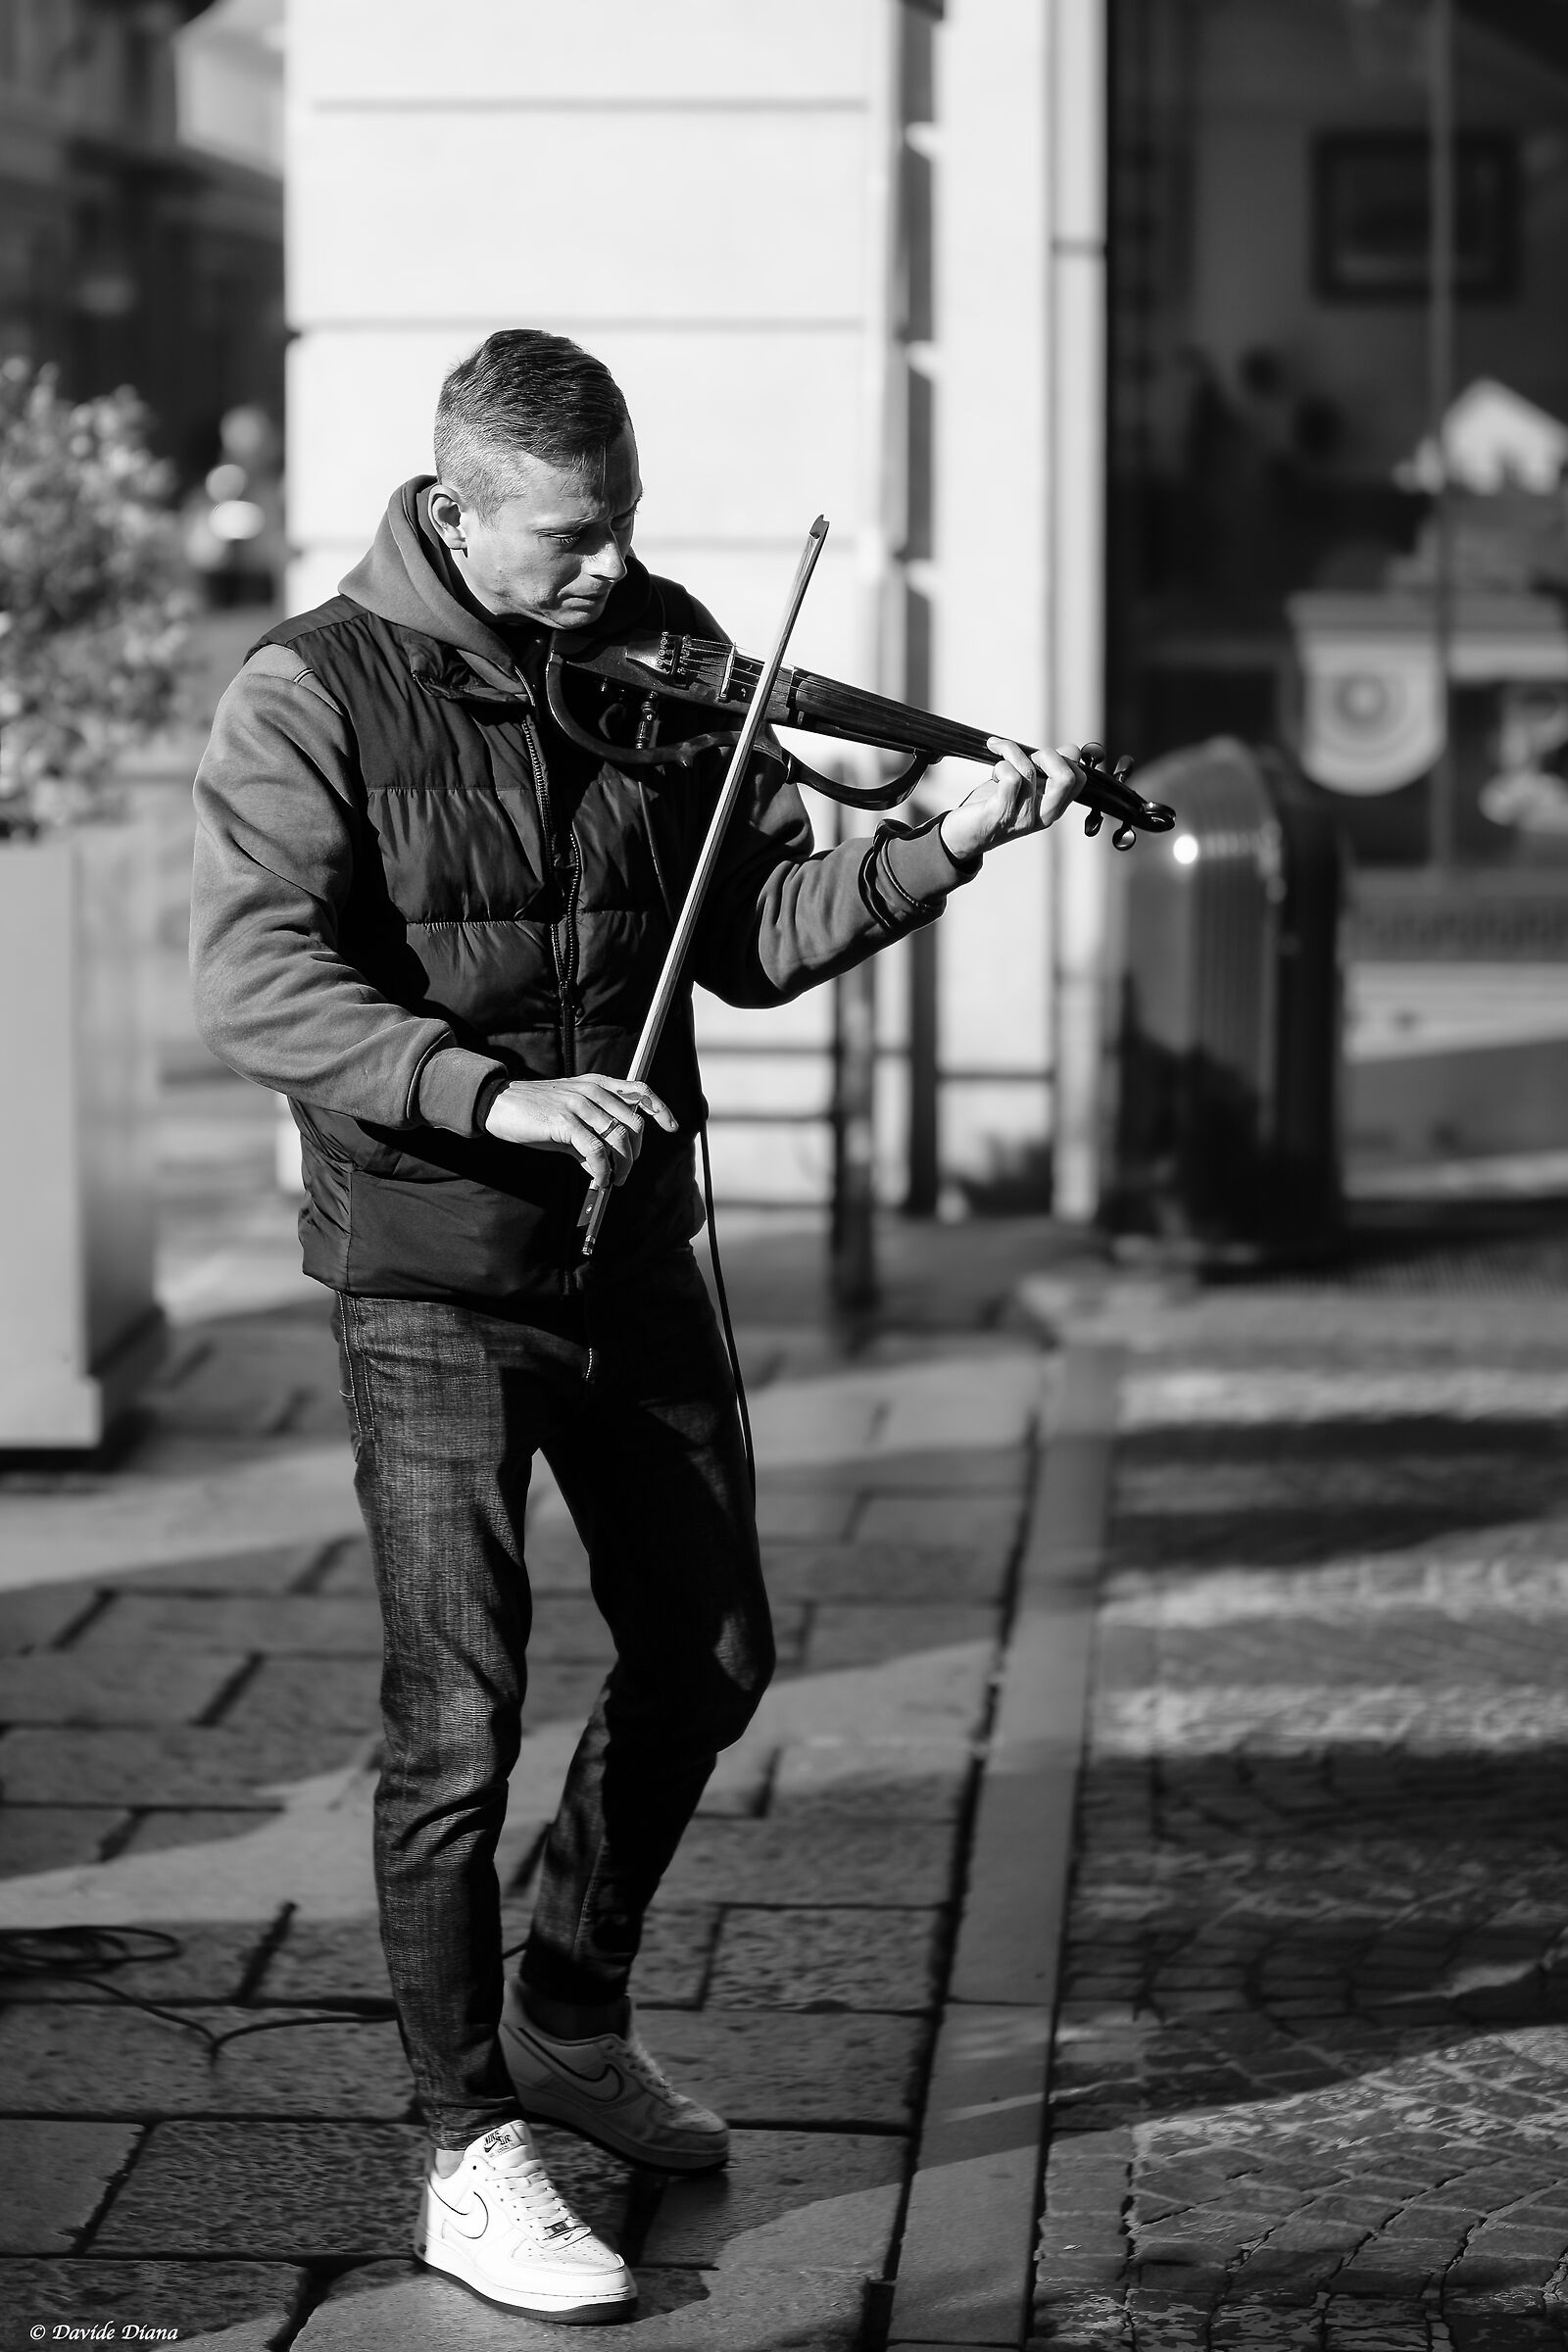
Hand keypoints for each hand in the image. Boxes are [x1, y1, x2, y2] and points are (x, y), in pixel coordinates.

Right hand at [483, 1075, 677, 1187]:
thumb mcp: (567, 1121)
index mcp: (596, 1084)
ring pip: (618, 1139)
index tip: (671, 1126)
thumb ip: (589, 1140)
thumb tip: (604, 1169)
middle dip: (635, 1153)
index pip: (640, 1090)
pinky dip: (602, 1171)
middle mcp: (592, 1091)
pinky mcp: (565, 1122)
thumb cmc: (533, 1112)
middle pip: (634, 1123)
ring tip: (614, 1180)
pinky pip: (595, 1151)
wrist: (498, 1104)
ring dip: (622, 1166)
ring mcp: (579, 1105)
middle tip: (625, 1172)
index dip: (660, 1108)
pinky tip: (599, 1180)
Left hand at [938, 738, 1082, 863]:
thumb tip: (1071, 750)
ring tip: (999, 760)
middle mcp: (1043, 815)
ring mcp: (1023, 816)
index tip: (1039, 756)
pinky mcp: (1002, 813)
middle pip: (1068, 778)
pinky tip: (993, 774)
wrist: (961, 835)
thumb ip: (1046, 771)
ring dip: (1011, 754)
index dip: (1064, 758)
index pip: (1079, 779)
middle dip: (1046, 755)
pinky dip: (1000, 765)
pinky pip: (1010, 777)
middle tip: (1024, 756)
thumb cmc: (992, 807)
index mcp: (1053, 808)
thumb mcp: (1025, 788)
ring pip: (1030, 770)